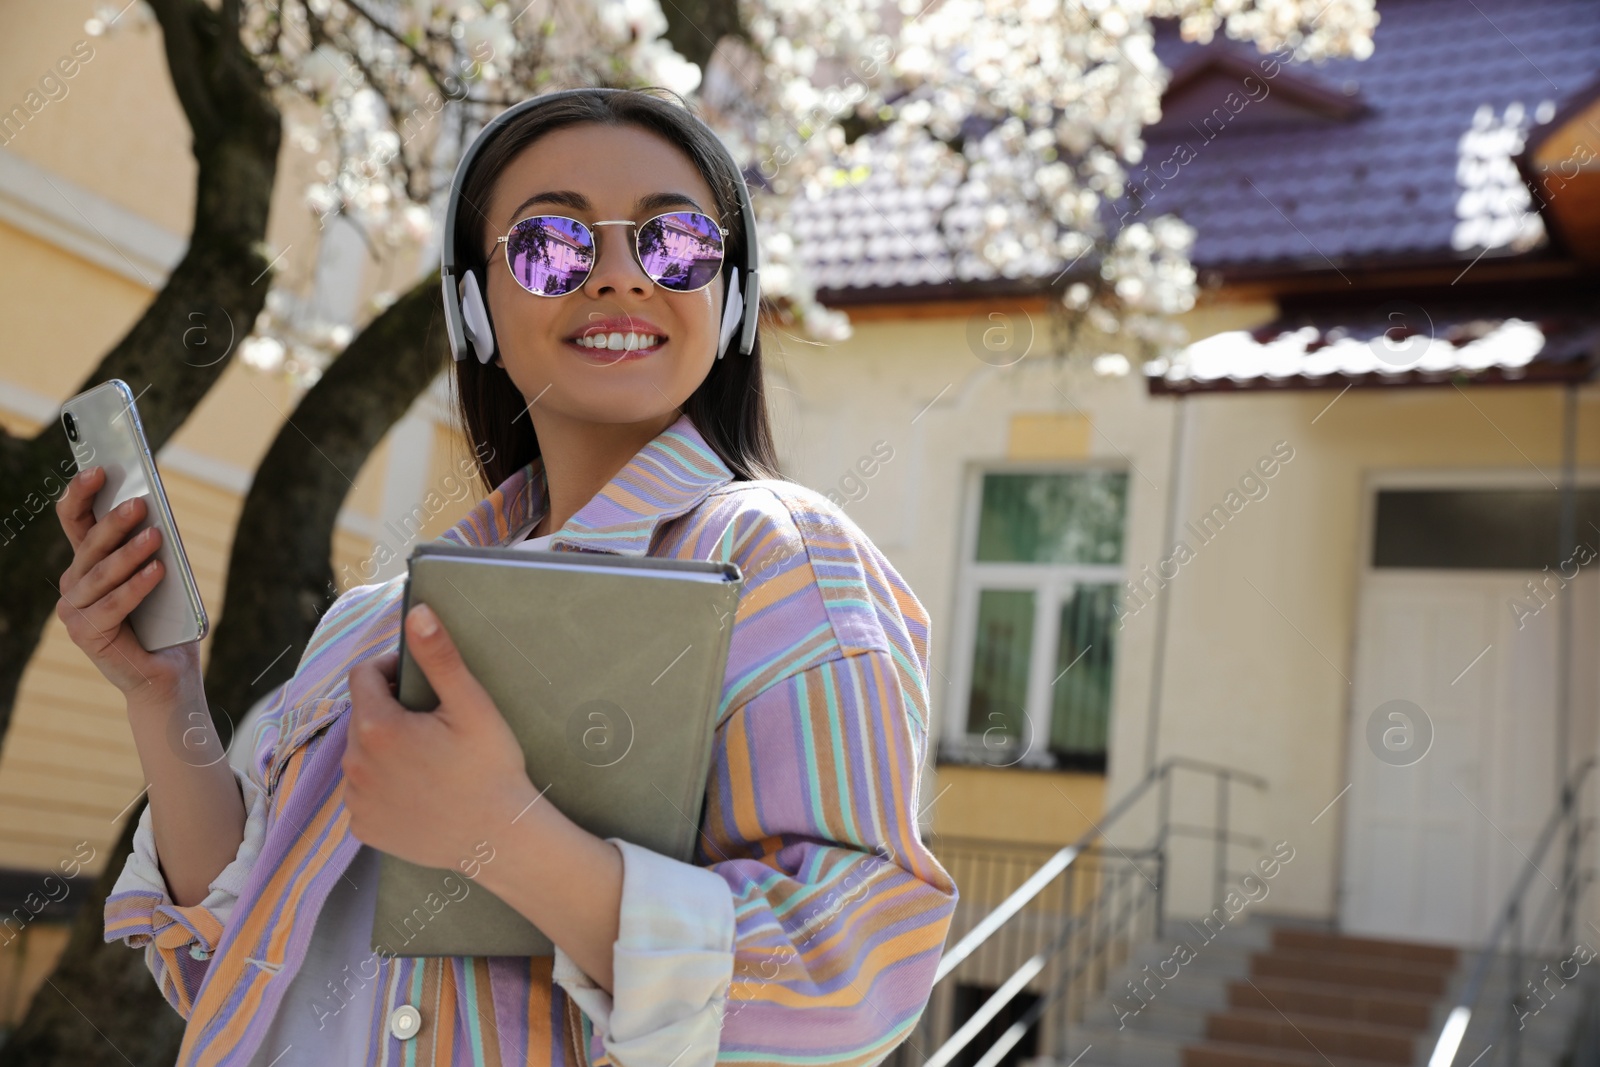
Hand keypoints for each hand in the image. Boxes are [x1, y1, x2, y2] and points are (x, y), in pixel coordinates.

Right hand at [54, 465, 200, 709]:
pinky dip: (137, 586)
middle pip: (89, 543)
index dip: (80, 493)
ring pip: (101, 573)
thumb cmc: (165, 620)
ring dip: (130, 552)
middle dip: (114, 520)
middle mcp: (75, 583)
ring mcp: (75, 609)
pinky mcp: (86, 633)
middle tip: (140, 502)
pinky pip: (114, 604)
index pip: (75, 520)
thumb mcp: (162, 575)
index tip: (99, 469)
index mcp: (88, 562)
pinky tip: (158, 571)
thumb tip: (156, 511)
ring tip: (156, 536)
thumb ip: (152, 547)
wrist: (168, 672)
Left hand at [343, 603, 538, 872]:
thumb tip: (417, 612)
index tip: (422, 686)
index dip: (393, 671)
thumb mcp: (472, 706)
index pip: (364, 675)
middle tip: (434, 727)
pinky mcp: (363, 828)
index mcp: (376, 728)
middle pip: (362, 716)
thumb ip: (439, 657)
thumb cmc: (491, 769)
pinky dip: (384, 787)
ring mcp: (356, 800)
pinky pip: (364, 793)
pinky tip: (419, 792)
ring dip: (384, 750)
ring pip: (361, 755)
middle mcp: (354, 764)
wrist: (499, 839)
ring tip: (428, 761)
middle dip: (390, 712)